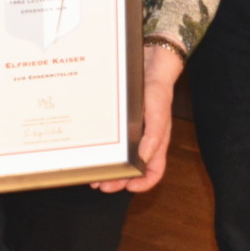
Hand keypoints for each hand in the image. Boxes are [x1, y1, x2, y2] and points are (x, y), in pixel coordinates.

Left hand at [94, 43, 181, 192]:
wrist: (148, 61)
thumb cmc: (157, 87)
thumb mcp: (158, 111)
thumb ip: (154, 135)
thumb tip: (143, 159)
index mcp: (156, 142)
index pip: (154, 172)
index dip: (143, 184)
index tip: (128, 188)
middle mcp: (143, 140)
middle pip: (131, 169)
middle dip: (117, 180)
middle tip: (101, 185)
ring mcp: (130, 131)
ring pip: (119, 157)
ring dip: (108, 167)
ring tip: (93, 173)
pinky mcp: (119, 122)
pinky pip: (111, 140)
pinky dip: (102, 148)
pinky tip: (91, 150)